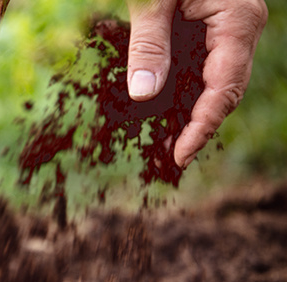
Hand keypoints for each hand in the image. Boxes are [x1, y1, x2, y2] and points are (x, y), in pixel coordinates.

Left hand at [126, 0, 266, 166]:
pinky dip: (181, 89)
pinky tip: (161, 110)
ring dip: (188, 112)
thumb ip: (149, 45)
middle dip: (195, 126)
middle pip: (222, 91)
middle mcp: (240, 28)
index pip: (224, 88)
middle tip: (167, 158)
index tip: (179, 155)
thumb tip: (143, 95)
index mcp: (238, 21)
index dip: (202, 126)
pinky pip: (201, 66)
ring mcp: (228, 28)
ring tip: (161, 143)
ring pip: (212, 82)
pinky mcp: (210, 27)